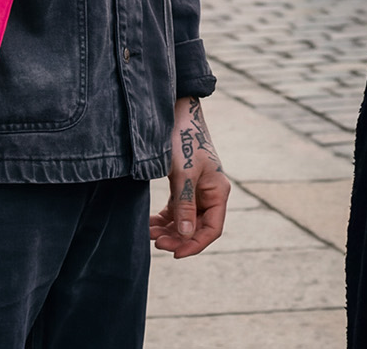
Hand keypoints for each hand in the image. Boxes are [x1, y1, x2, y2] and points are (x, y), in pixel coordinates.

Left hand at [151, 96, 228, 257]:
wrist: (175, 112)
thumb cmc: (184, 140)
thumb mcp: (183, 174)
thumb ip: (185, 206)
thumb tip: (186, 236)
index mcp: (218, 191)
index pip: (212, 229)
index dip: (195, 245)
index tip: (175, 253)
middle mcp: (210, 193)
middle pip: (197, 227)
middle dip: (178, 238)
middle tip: (156, 243)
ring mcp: (196, 189)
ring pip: (184, 220)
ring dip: (169, 230)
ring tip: (149, 234)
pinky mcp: (182, 185)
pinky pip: (175, 210)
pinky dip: (163, 219)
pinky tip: (149, 223)